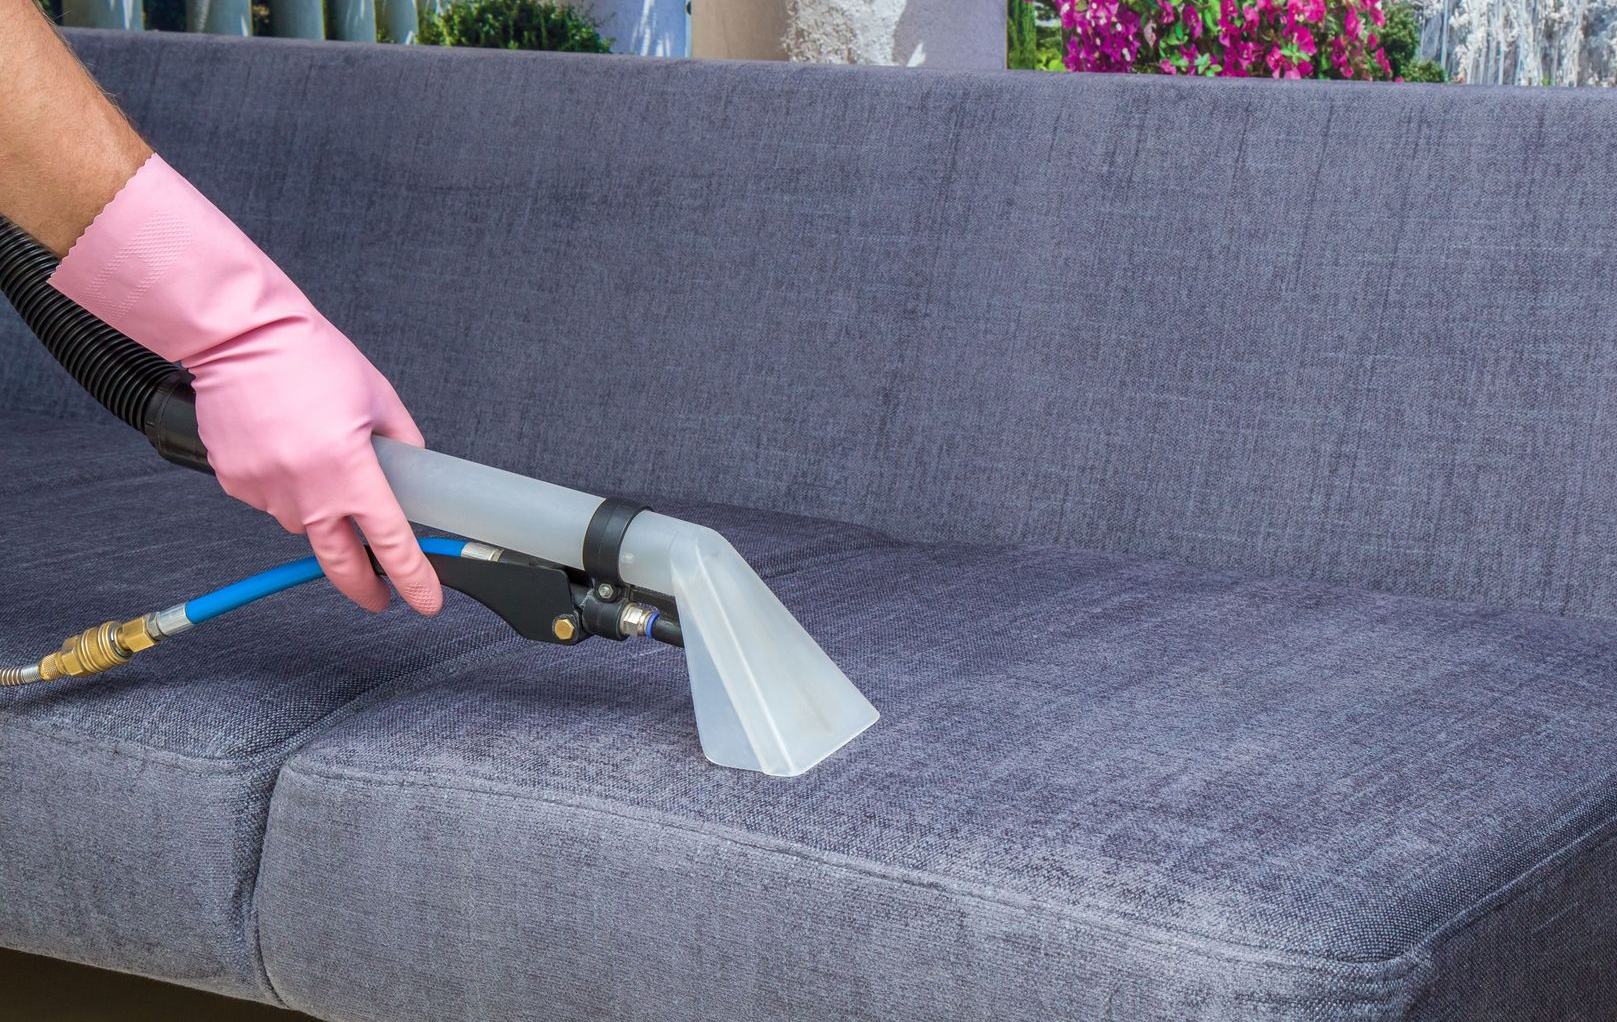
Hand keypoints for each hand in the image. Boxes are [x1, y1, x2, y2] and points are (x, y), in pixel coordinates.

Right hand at [50, 155, 441, 614]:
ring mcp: (264, 491)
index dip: (413, 578)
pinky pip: (271, 499)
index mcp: (348, 472)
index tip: (426, 600)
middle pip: (340, 563)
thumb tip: (413, 472)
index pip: (391, 543)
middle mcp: (304, 491)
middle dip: (364, 586)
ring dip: (320, 507)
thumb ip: (401, 443)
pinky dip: (284, 484)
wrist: (237, 334)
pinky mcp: (233, 482)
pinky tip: (284, 447)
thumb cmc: (306, 355)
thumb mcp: (378, 397)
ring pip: (303, 521)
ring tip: (317, 455)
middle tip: (380, 594)